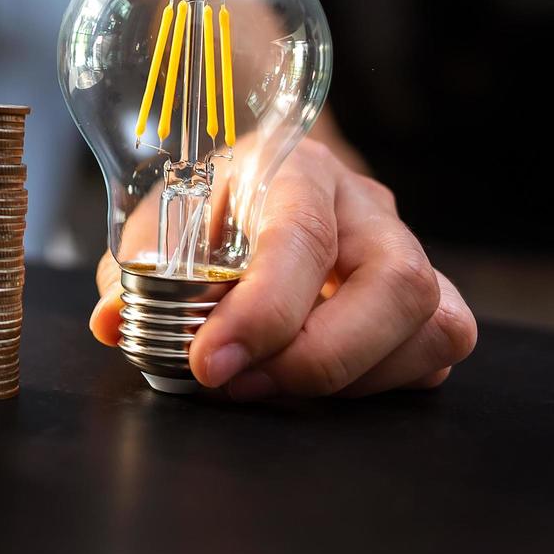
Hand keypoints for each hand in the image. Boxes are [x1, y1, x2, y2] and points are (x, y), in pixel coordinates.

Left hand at [89, 140, 477, 398]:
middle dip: (318, 357)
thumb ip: (135, 271)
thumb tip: (112, 323)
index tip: (208, 362)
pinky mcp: (426, 294)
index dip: (261, 312)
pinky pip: (441, 347)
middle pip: (395, 285)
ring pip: (434, 323)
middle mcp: (364, 205)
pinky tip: (321, 381)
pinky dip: (385, 381)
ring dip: (354, 377)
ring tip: (271, 384)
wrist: (263, 177)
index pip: (300, 237)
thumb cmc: (211, 201)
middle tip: (241, 383)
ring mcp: (406, 248)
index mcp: (294, 169)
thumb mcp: (162, 220)